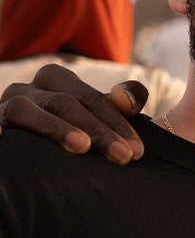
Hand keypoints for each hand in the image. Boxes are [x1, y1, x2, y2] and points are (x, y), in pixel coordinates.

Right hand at [0, 64, 148, 162]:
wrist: (29, 155)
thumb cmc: (71, 135)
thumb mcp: (97, 117)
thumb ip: (120, 104)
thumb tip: (127, 100)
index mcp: (56, 81)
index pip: (90, 97)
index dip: (116, 122)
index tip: (138, 151)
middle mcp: (27, 90)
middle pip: (64, 102)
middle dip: (97, 130)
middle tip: (124, 156)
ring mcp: (4, 107)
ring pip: (26, 110)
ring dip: (55, 128)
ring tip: (82, 147)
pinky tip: (3, 138)